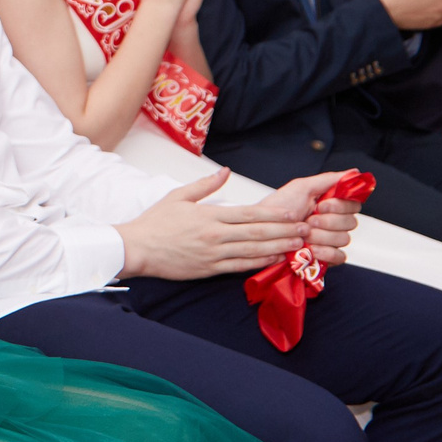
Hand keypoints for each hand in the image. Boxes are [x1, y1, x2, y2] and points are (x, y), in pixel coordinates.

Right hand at [115, 170, 308, 279]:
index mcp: (209, 215)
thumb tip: (225, 172)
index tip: (291, 213)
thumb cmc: (155, 222)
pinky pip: (240, 266)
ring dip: (278, 247)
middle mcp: (215, 235)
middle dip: (284, 231)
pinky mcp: (209, 269)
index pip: (249, 214)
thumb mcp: (178, 196)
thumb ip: (205, 185)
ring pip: (253, 251)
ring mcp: (213, 254)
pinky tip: (275, 258)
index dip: (274, 215)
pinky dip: (260, 262)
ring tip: (298, 244)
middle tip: (305, 228)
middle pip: (257, 233)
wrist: (137, 248)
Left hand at [267, 170, 359, 267]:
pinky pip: (340, 257)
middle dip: (329, 222)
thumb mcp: (301, 188)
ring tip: (305, 235)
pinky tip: (313, 249)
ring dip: (323, 237)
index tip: (322, 205)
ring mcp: (328, 240)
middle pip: (350, 223)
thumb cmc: (277, 208)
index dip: (340, 206)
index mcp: (329, 205)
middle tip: (309, 221)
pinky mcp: (325, 256)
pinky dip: (328, 253)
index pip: (353, 205)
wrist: (261, 231)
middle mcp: (332, 222)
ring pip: (344, 239)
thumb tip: (354, 172)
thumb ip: (329, 179)